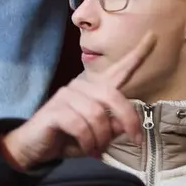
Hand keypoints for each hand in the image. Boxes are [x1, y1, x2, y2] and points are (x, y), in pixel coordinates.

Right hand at [1, 33, 153, 169]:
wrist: (32, 148)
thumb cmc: (65, 139)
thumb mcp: (96, 135)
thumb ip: (112, 127)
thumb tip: (123, 124)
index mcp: (94, 90)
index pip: (118, 70)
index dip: (137, 55)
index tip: (153, 37)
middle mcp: (80, 87)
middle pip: (112, 95)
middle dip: (128, 119)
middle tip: (135, 139)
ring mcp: (66, 97)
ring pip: (97, 115)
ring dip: (102, 137)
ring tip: (98, 149)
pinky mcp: (55, 110)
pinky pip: (80, 125)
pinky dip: (87, 141)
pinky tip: (86, 149)